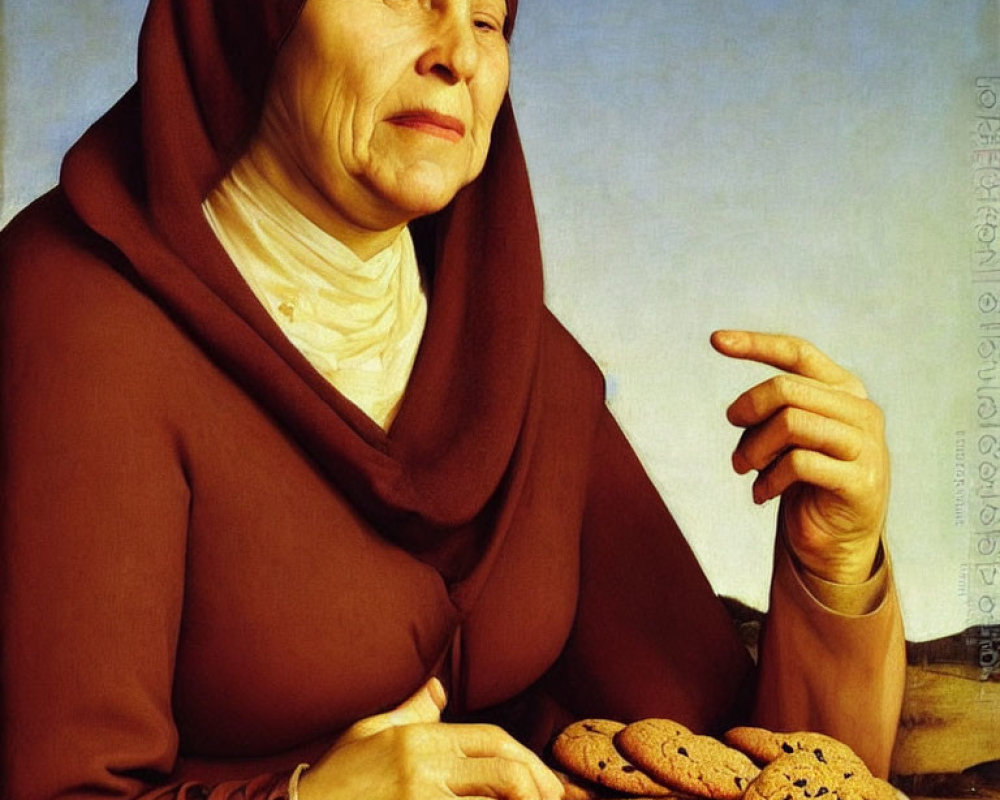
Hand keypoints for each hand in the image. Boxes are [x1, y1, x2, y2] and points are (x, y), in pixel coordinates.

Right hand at [297, 677, 564, 799]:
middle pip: (501, 770)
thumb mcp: (370, 733)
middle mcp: (423, 768)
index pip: (491, 739)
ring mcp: (418, 799)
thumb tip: (437, 688)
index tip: (544, 778)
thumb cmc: (334, 780)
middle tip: (555, 799)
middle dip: (536, 785)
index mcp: (418, 740)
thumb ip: (410, 710)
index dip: (525, 757)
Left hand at [710, 330, 887, 584]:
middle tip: (734, 447)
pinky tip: (761, 496)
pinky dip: (769, 480)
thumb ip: (772, 413)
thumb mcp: (786, 439)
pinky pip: (799, 463)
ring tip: (744, 471)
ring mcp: (867, 445)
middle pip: (786, 388)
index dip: (756, 344)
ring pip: (791, 422)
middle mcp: (861, 410)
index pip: (798, 353)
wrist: (837, 542)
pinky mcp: (861, 481)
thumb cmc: (805, 482)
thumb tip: (738, 413)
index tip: (715, 340)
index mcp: (844, 390)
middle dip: (747, 413)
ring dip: (754, 450)